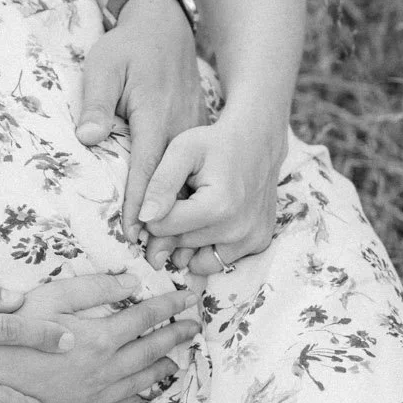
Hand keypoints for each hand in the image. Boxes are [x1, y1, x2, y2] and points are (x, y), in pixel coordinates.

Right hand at [0, 272, 200, 402]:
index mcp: (100, 337)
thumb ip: (93, 289)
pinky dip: (140, 397)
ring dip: (164, 368)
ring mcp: (96, 393)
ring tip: (178, 361)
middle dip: (177, 336)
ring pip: (141, 380)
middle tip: (195, 327)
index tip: (189, 298)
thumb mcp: (49, 297)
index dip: (170, 305)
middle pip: (151, 349)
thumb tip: (131, 283)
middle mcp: (105, 368)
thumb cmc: (11, 334)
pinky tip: (146, 393)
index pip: (145, 317)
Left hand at [74, 0, 206, 245]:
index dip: (137, 203)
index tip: (131, 234)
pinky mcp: (196, 132)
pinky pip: (195, 171)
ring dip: (181, 216)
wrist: (164, 28)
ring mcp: (191, 131)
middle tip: (153, 259)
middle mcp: (179, 129)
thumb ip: (97, 102)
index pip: (144, 168)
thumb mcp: (104, 65)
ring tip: (173, 255)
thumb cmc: (127, 47)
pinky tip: (188, 226)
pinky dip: (191, 197)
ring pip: (188, 180)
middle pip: (170, 183)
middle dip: (163, 221)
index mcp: (154, 116)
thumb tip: (88, 137)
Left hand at [138, 112, 285, 275]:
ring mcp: (251, 240)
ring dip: (187, 243)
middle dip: (170, 227)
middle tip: (182, 199)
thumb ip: (160, 184)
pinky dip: (208, 248)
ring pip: (196, 261)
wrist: (257, 141)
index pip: (162, 228)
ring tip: (194, 212)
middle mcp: (238, 230)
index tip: (162, 196)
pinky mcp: (258, 244)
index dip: (153, 213)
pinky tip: (209, 223)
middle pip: (178, 245)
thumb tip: (144, 219)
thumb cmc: (215, 143)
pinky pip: (218, 261)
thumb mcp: (181, 151)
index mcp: (217, 206)